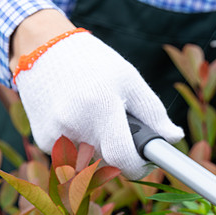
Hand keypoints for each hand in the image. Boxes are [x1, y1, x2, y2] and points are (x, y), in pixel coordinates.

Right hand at [12, 22, 182, 178]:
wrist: (42, 48)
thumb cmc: (94, 63)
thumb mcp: (129, 79)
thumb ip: (153, 112)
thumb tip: (173, 137)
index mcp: (100, 107)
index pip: (123, 159)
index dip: (139, 167)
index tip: (146, 162)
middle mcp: (74, 124)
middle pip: (109, 161)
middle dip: (122, 153)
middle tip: (122, 130)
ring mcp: (55, 134)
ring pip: (92, 160)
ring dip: (101, 148)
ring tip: (96, 117)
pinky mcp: (43, 139)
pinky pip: (74, 154)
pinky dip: (82, 144)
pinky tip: (77, 118)